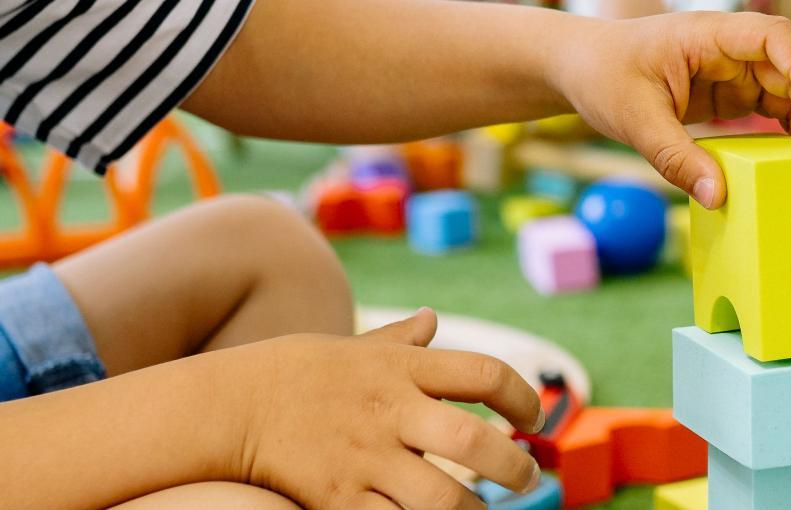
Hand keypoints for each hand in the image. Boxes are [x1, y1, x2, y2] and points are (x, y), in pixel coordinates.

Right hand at [213, 309, 541, 508]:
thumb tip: (431, 319)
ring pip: (441, 498)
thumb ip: (399, 340)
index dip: (523, 397)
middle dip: (512, 468)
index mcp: (400, 369)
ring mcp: (364, 457)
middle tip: (527, 480)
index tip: (532, 418)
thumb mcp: (351, 348)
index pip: (485, 374)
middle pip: (473, 442)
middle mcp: (389, 411)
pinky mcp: (338, 498)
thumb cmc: (294, 376)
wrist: (225, 408)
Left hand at [553, 11, 790, 208]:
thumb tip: (717, 197)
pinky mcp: (731, 94)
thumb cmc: (601, 76)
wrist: (579, 70)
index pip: (771, 37)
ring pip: (789, 90)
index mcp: (707, 35)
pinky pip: (773, 108)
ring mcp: (734, 70)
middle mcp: (729, 48)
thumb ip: (675, 158)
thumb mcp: (633, 120)